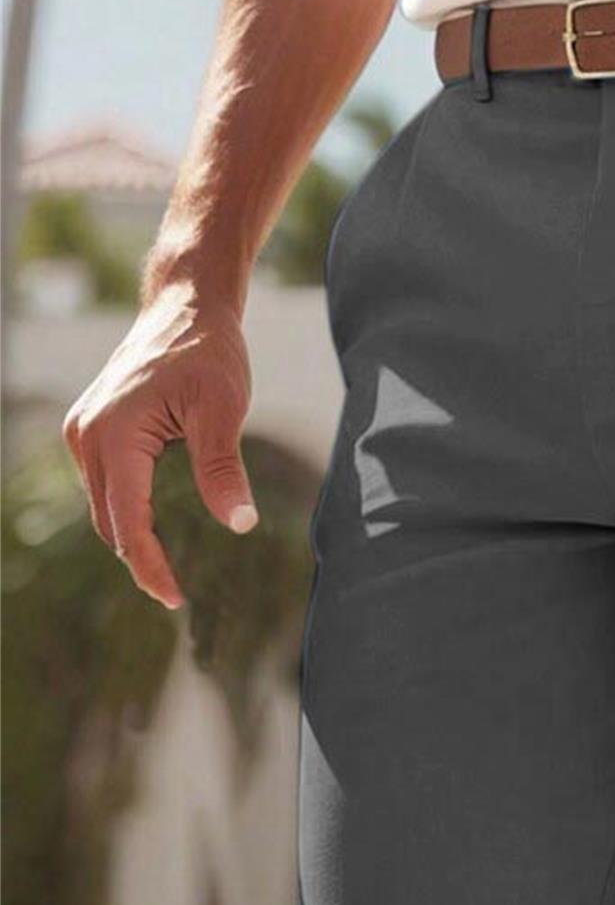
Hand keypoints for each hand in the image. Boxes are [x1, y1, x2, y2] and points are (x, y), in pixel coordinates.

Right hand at [64, 283, 255, 609]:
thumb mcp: (224, 409)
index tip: (174, 598)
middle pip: (109, 520)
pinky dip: (127, 509)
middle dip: (139, 558)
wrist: (185, 306)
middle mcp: (86, 436)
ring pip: (104, 505)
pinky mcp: (92, 427)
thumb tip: (240, 524)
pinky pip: (106, 484)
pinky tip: (157, 525)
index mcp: (113, 436)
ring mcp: (83, 431)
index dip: (149, 565)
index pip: (127, 521)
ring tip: (168, 568)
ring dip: (131, 535)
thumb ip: (223, 469)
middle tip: (176, 595)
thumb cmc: (208, 351)